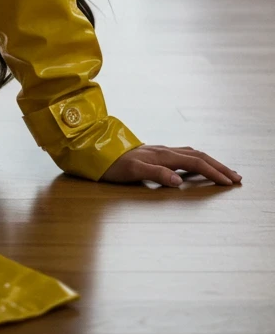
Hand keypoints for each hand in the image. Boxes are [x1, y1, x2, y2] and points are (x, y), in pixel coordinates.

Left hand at [99, 144, 241, 186]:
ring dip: (210, 162)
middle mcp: (165, 151)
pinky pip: (184, 154)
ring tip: (223, 171)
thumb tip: (179, 181)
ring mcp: (160, 151)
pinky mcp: (156, 154)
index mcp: (163, 155)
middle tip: (237, 177)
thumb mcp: (132, 172)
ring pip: (192, 153)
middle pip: (199, 155)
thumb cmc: (113, 166)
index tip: (230, 182)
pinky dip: (197, 160)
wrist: (97, 153)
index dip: (214, 172)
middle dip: (219, 166)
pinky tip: (197, 165)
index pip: (196, 162)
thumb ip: (156, 174)